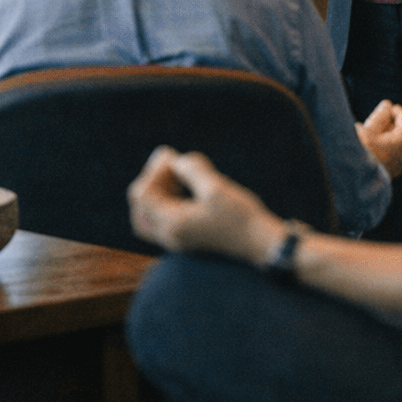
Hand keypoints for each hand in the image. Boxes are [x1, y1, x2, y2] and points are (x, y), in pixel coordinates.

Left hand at [128, 147, 285, 263]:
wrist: (261, 244)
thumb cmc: (241, 217)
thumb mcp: (217, 187)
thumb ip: (193, 170)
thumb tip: (177, 160)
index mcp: (172, 225)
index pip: (143, 194)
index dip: (154, 170)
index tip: (175, 157)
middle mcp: (169, 236)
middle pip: (140, 205)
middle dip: (152, 179)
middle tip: (173, 165)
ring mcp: (175, 240)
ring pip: (146, 214)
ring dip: (156, 189)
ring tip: (177, 175)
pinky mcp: (185, 239)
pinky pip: (159, 219)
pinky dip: (164, 200)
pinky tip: (183, 188)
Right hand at [356, 99, 401, 177]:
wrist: (354, 183)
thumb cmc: (360, 153)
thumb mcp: (367, 129)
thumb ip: (380, 115)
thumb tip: (388, 105)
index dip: (394, 110)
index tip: (382, 109)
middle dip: (389, 124)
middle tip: (372, 124)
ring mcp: (400, 164)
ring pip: (396, 143)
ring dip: (385, 136)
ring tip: (368, 138)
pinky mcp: (392, 172)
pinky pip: (392, 154)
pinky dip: (384, 148)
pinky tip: (368, 151)